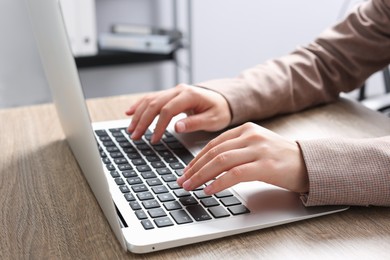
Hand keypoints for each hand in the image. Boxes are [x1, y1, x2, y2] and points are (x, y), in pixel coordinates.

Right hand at [125, 84, 230, 142]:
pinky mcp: (170, 95)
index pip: (168, 110)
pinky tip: (129, 112)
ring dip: (138, 115)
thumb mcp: (213, 119)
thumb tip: (177, 127)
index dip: (159, 125)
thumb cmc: (220, 111)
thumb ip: (195, 123)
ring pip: (150, 100)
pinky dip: (139, 105)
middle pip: (155, 104)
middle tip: (135, 136)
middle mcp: (179, 90)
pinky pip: (151, 98)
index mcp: (190, 95)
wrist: (224, 100)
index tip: (154, 139)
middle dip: (143, 121)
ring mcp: (173, 91)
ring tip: (131, 130)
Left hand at [177, 122, 308, 193]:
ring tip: (190, 186)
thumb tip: (208, 164)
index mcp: (246, 129)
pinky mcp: (265, 165)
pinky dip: (218, 183)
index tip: (186, 171)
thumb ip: (235, 149)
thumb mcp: (255, 146)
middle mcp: (250, 136)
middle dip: (194, 168)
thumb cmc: (280, 158)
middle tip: (182, 181)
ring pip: (221, 161)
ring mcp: (258, 149)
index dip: (196, 159)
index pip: (213, 144)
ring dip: (201, 176)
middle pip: (214, 152)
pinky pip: (235, 174)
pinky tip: (209, 190)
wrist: (309, 163)